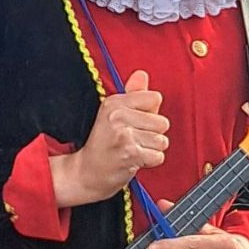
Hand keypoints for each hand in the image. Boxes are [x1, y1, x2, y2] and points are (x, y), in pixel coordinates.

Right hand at [50, 70, 167, 206]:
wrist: (86, 173)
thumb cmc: (103, 144)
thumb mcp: (114, 114)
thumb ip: (133, 96)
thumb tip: (142, 75)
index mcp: (115, 102)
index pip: (155, 98)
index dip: (151, 114)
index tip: (135, 123)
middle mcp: (118, 115)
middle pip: (162, 122)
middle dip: (153, 135)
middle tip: (133, 140)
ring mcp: (124, 135)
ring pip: (162, 140)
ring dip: (151, 150)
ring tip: (134, 150)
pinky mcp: (130, 153)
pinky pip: (158, 156)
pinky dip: (150, 162)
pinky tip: (135, 160)